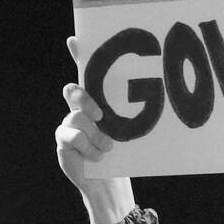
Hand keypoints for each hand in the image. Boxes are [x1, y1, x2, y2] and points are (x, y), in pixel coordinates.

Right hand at [57, 37, 138, 223]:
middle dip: (85, 99)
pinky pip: (71, 135)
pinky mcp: (63, 140)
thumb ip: (134, 114)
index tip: (75, 40)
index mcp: (97, 101)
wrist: (110, 184)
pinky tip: (98, 156)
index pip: (86, 73)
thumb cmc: (124, 154)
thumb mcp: (131, 131)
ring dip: (96, 135)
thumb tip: (160, 96)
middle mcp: (80, 109)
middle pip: (75, 92)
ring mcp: (69, 124)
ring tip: (109, 148)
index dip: (79, 55)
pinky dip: (88, 147)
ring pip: (76, 116)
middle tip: (101, 115)